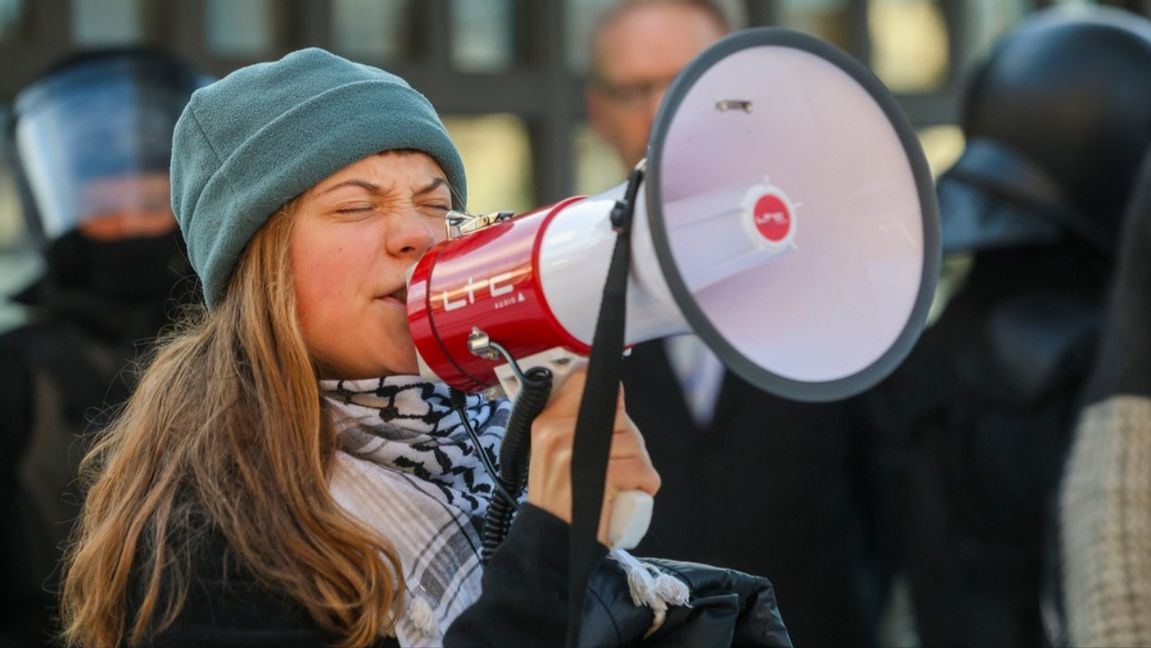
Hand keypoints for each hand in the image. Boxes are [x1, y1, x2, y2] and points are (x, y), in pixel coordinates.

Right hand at [525, 367, 660, 544]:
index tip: (613, 408)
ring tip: (621, 483)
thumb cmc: (560, 499)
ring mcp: (575, 454)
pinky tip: (631, 492)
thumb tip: (615, 394)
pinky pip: (639, 468)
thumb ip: (577, 423)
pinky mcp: (596, 476)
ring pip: (633, 442)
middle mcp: (557, 433)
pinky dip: (645, 483)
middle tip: (617, 465)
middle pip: (619, 416)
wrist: (552, 539)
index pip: (582, 382)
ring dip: (639, 466)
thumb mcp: (553, 453)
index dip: (607, 394)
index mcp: (546, 422)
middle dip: (629, 441)